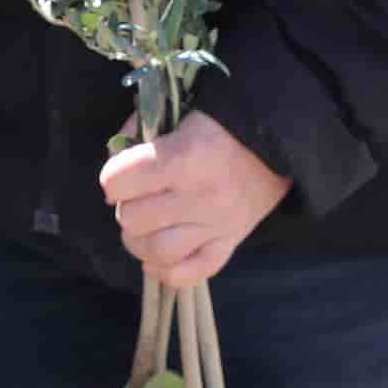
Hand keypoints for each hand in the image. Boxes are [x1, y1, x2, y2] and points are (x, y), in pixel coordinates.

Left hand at [99, 109, 288, 286]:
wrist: (276, 138)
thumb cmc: (219, 122)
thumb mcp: (176, 114)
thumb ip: (139, 133)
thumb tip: (113, 159)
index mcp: (183, 157)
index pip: (119, 181)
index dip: (112, 178)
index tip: (120, 175)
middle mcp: (199, 195)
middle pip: (133, 219)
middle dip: (127, 207)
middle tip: (136, 199)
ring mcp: (217, 223)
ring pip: (158, 251)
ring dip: (139, 243)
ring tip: (144, 229)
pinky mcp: (232, 241)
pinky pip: (195, 271)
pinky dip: (169, 273)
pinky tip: (157, 261)